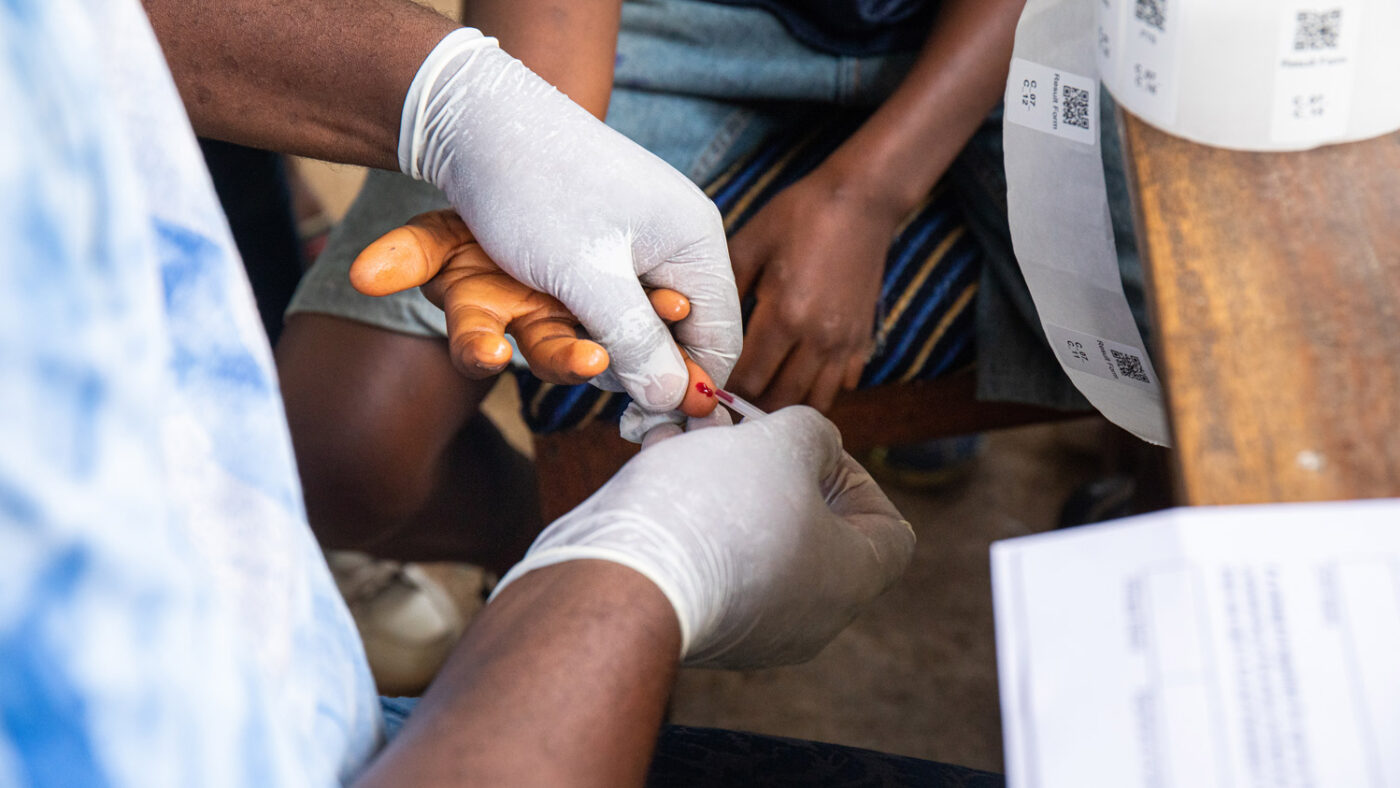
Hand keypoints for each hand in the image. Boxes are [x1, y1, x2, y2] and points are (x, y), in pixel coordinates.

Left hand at [399, 30, 740, 413]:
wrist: (479, 118)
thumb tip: (675, 401)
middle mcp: (679, 240)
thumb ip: (636, 343)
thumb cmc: (535, 190)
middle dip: (645, 367)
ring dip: (611, 344)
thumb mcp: (587, 278)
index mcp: (696, 242)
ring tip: (572, 352)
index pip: (720, 338)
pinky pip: (617, 296)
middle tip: (599, 384)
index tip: (646, 424)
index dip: (690, 389)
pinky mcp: (608, 236)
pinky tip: (566, 324)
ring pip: (644, 318)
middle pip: (683, 333)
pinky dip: (595, 319)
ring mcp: (644, 236)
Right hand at [490, 406, 915, 668]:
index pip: (890, 531)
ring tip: (690, 427)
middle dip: (773, 461)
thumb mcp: (783, 442)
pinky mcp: (695, 618)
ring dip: (727, 473)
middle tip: (739, 424)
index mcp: (849, 581)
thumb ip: (813, 432)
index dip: (857, 475)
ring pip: (751, 532)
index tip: (808, 446)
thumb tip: (810, 444)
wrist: (620, 577)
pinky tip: (661, 454)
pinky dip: (692, 504)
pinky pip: (708, 553)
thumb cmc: (719, 508)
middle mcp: (808, 617)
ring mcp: (749, 625)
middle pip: (812, 526)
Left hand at [727, 168, 902, 411]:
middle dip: (752, 408)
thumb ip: (723, 291)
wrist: (861, 199)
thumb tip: (695, 327)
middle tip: (729, 406)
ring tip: (762, 400)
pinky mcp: (863, 338)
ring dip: (787, 405)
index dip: (725, 392)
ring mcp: (845, 342)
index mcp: (784, 315)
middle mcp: (818, 337)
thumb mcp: (749, 245)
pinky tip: (800, 376)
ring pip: (816, 401)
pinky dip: (821, 389)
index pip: (749, 379)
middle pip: (781, 400)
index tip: (708, 389)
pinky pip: (843, 385)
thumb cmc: (800, 215)